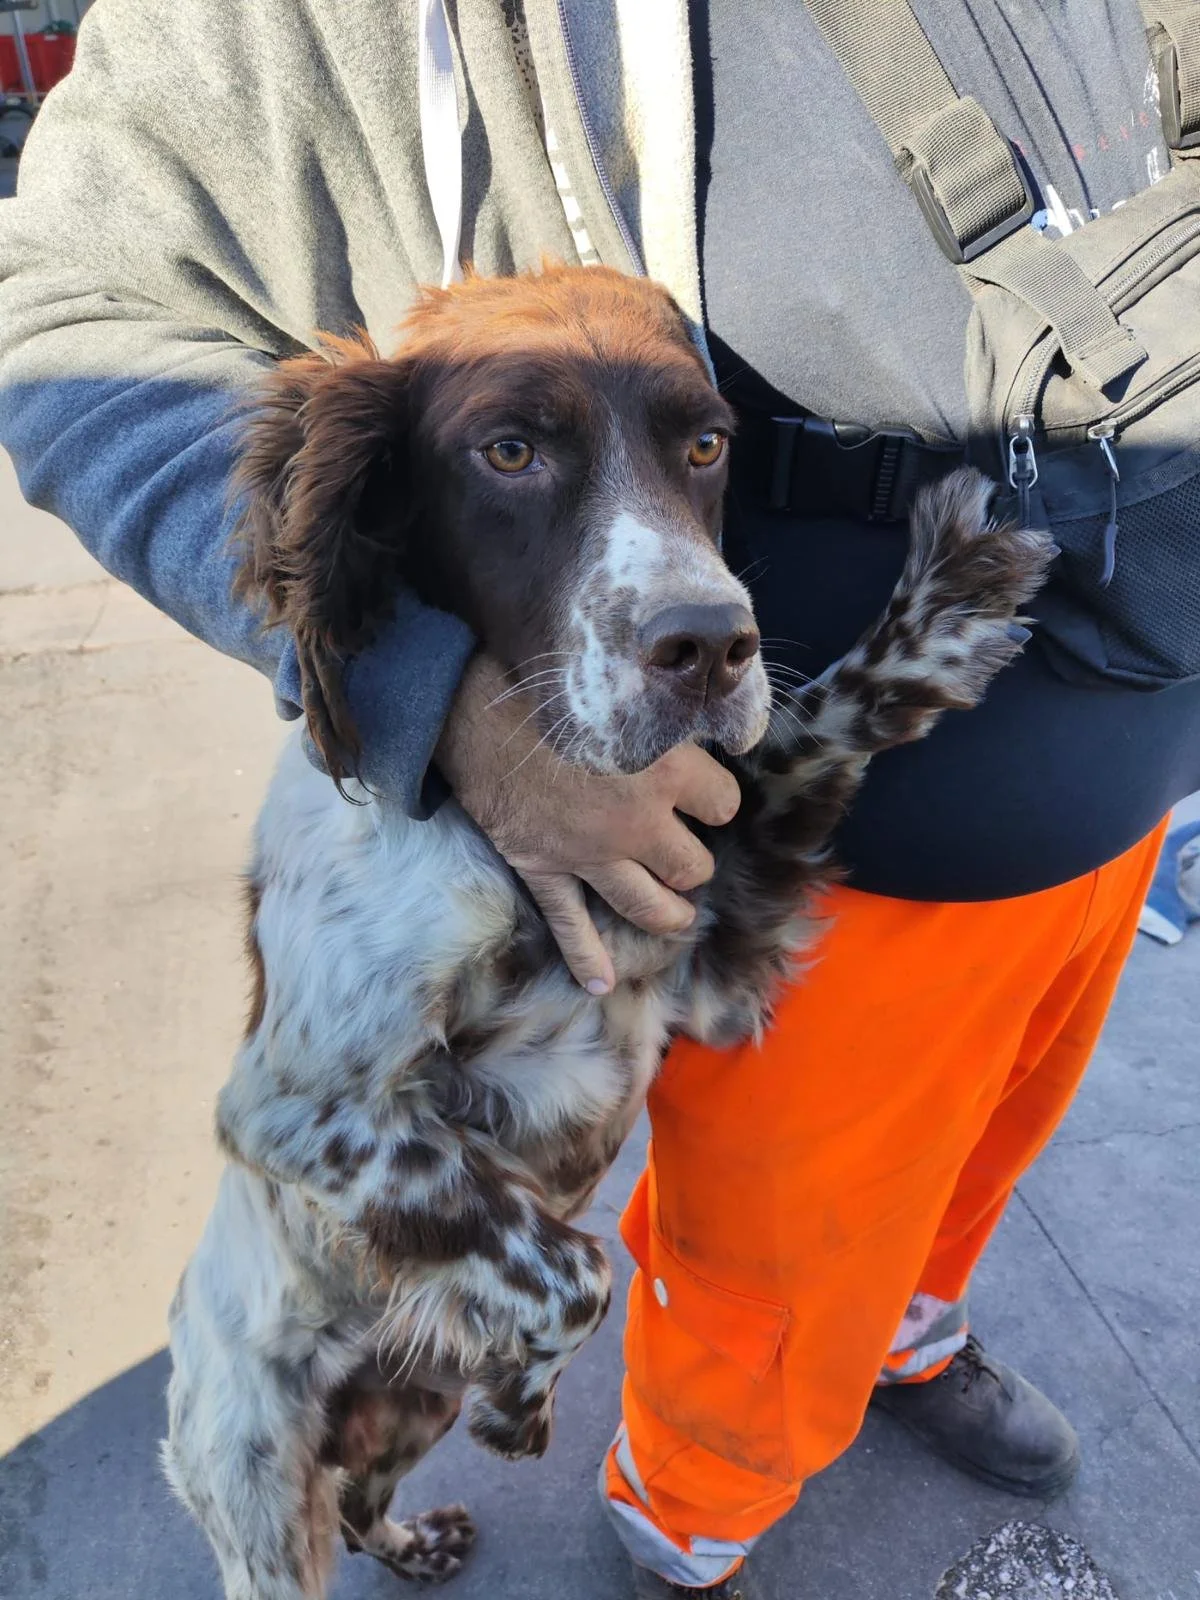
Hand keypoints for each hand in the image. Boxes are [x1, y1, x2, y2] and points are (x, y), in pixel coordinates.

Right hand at [435, 655, 741, 993]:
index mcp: (666, 770)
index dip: (716, 798)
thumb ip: (665, 716)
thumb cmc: (549, 683)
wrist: (472, 705)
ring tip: (678, 914)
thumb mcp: (625, 686)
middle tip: (686, 852)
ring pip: (649, 906)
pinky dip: (586, 958)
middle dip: (693, 863)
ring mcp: (590, 854)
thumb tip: (697, 721)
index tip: (705, 792)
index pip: (724, 802)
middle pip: (693, 866)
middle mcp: (636, 822)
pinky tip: (601, 984)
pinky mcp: (545, 869)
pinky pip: (570, 924)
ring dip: (669, 914)